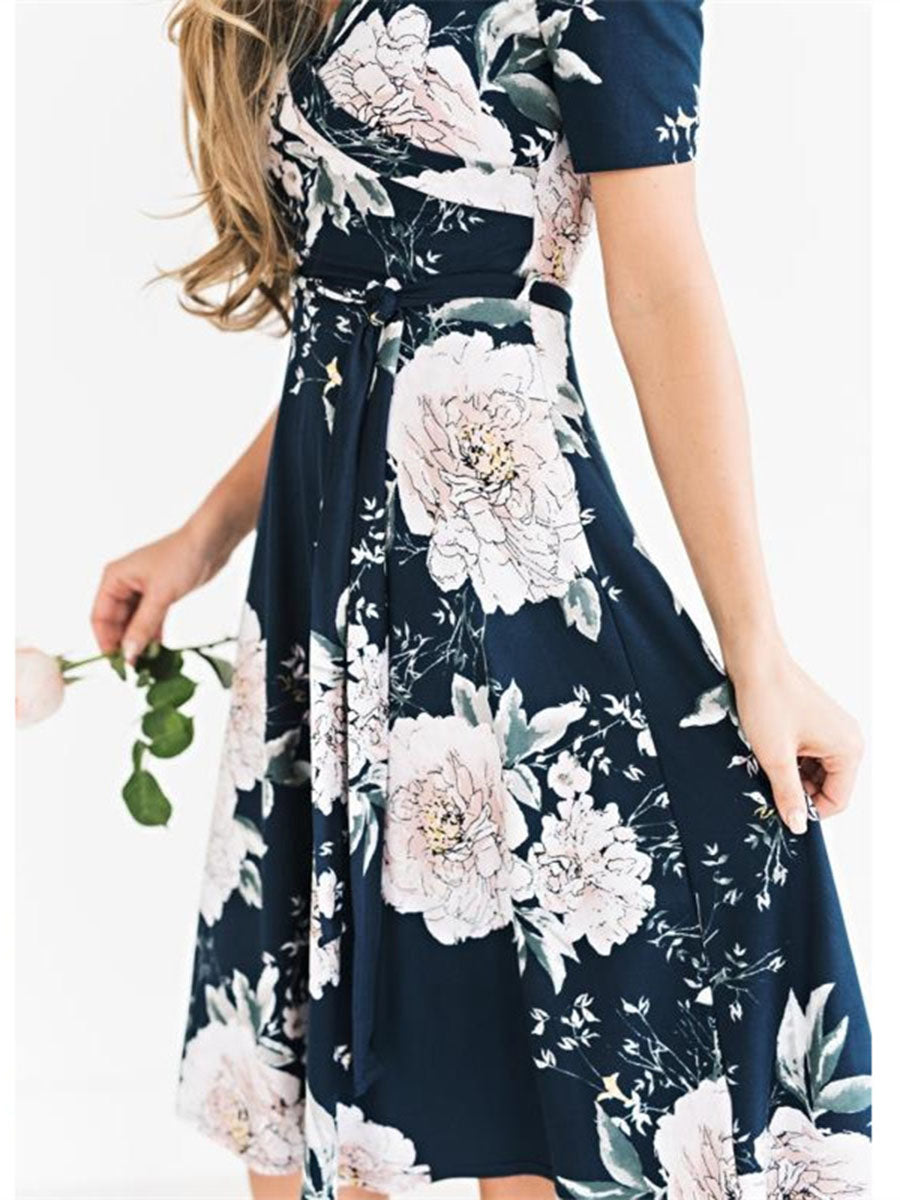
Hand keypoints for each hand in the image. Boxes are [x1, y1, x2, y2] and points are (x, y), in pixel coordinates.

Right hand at [91, 522, 226, 664]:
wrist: (210, 542)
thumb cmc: (182, 557)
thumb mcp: (161, 596)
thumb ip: (143, 626)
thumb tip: (128, 653)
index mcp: (114, 578)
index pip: (100, 617)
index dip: (106, 642)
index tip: (117, 663)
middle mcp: (123, 584)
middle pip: (116, 622)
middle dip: (124, 644)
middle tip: (135, 667)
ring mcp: (141, 590)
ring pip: (133, 623)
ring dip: (139, 641)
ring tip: (148, 662)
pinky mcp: (158, 595)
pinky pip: (149, 620)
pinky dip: (153, 633)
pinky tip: (159, 648)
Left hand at [729, 644, 864, 835]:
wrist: (754, 660)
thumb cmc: (768, 699)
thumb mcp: (775, 756)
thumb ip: (788, 795)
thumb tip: (797, 826)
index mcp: (848, 748)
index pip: (837, 800)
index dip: (808, 811)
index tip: (780, 812)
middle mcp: (846, 738)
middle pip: (826, 786)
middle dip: (797, 790)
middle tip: (767, 787)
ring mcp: (830, 729)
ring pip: (813, 771)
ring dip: (789, 774)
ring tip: (764, 765)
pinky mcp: (813, 722)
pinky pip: (806, 754)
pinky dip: (787, 759)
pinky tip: (766, 752)